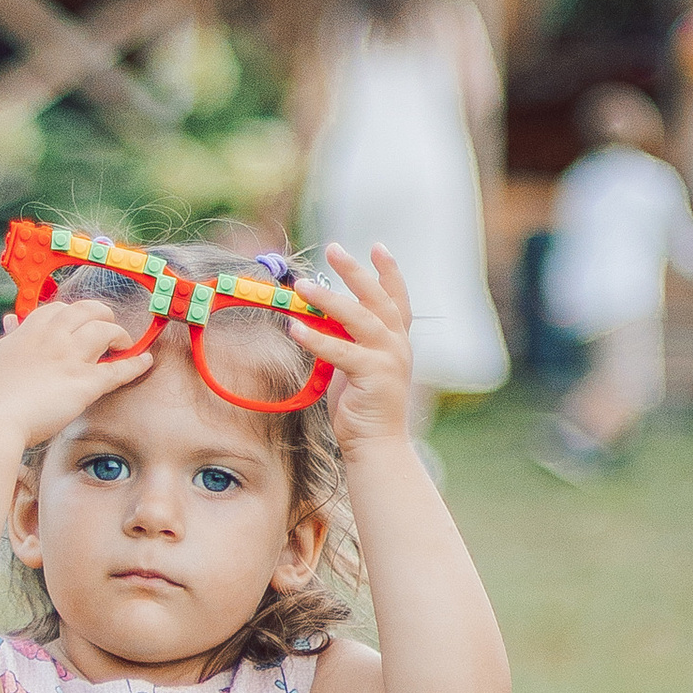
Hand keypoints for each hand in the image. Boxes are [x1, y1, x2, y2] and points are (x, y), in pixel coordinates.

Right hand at [0, 292, 155, 445]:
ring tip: (124, 344)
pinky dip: (135, 364)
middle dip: (102, 315)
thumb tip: (11, 321)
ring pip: (106, 331)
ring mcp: (70, 359)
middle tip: (108, 326)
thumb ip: (8, 338)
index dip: (71, 314)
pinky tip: (145, 362)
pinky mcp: (84, 384)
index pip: (57, 309)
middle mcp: (53, 338)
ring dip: (119, 335)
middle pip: (88, 311)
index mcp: (29, 331)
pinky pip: (118, 369)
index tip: (76, 323)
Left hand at [295, 240, 415, 450]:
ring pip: (358, 318)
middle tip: (333, 249)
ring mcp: (388, 359)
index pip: (396, 299)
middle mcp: (397, 345)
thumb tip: (316, 319)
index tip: (377, 246)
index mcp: (396, 342)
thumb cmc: (362, 409)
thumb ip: (344, 342)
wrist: (377, 446)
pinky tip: (295, 328)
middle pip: (376, 298)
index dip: (388, 271)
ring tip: (302, 285)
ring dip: (328, 298)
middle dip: (354, 271)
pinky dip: (317, 338)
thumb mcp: (354, 367)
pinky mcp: (373, 375)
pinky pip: (341, 351)